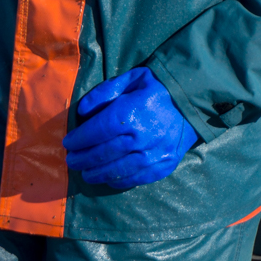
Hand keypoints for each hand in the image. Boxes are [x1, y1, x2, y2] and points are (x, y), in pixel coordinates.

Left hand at [62, 67, 198, 189]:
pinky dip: (121, 181)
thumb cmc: (156, 88)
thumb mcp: (129, 79)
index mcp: (131, 113)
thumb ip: (104, 93)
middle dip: (84, 159)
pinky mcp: (166, 164)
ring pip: (120, 169)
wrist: (192, 102)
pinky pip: (139, 178)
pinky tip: (109, 179)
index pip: (97, 131)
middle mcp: (142, 136)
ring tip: (85, 174)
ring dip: (98, 173)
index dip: (80, 139)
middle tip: (71, 161)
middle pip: (105, 152)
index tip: (68, 143)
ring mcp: (155, 153)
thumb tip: (82, 112)